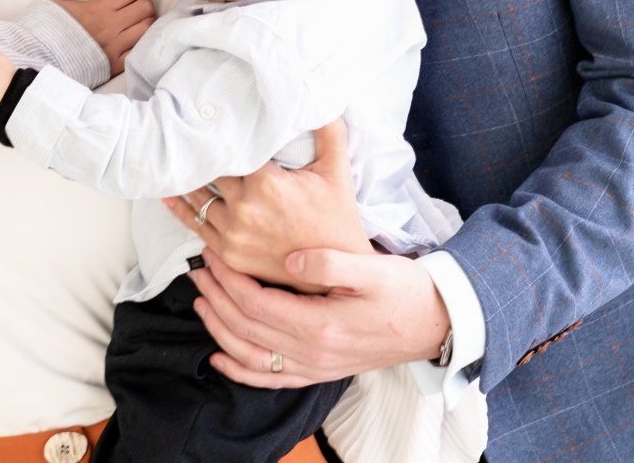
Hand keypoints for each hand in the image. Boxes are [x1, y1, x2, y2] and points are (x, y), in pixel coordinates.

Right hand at [44, 0, 153, 73]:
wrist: (38, 60)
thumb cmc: (46, 29)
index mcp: (98, 8)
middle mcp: (110, 26)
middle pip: (146, 7)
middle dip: (141, 5)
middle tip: (131, 9)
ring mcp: (114, 47)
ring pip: (147, 28)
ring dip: (144, 24)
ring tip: (133, 25)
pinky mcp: (115, 66)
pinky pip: (139, 51)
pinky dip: (139, 45)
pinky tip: (131, 43)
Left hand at [159, 119, 370, 286]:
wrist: (335, 271)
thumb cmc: (337, 216)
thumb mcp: (337, 169)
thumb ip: (329, 131)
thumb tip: (324, 97)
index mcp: (266, 182)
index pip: (228, 149)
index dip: (216, 135)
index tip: (204, 119)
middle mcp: (245, 208)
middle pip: (208, 172)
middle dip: (199, 155)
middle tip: (182, 135)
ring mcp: (234, 234)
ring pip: (197, 198)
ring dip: (185, 180)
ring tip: (172, 162)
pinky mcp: (229, 254)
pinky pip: (196, 226)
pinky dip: (181, 209)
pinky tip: (169, 196)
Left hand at [188, 249, 450, 387]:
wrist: (436, 324)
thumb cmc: (404, 291)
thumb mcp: (372, 268)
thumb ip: (330, 262)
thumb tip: (290, 258)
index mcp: (321, 325)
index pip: (256, 303)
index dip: (228, 279)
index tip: (212, 254)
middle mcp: (313, 353)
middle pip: (246, 328)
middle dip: (215, 298)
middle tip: (196, 269)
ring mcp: (315, 368)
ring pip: (250, 357)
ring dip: (219, 329)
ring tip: (199, 301)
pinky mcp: (320, 372)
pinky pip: (271, 380)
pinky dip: (240, 371)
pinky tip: (219, 359)